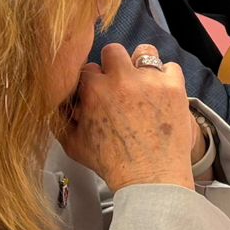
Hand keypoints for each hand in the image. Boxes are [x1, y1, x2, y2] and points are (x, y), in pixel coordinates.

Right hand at [58, 44, 196, 190]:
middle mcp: (121, 79)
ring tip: (143, 82)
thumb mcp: (73, 144)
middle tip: (120, 83)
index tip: (99, 89)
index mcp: (94, 89)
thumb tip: (54, 105)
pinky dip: (167, 77)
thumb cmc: (114, 164)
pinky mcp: (174, 87)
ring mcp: (150, 81)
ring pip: (144, 51)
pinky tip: (162, 92)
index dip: (93, 80)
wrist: (151, 178)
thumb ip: (60, 120)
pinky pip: (171, 66)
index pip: (88, 67)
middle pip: (113, 51)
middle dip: (115, 65)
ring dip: (142, 64)